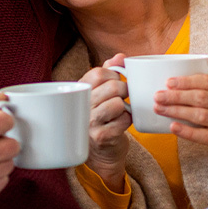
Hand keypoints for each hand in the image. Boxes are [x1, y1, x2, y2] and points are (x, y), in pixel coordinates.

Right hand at [79, 54, 131, 190]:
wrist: (100, 153)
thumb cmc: (102, 117)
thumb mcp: (100, 93)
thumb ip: (109, 72)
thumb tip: (120, 56)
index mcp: (80, 92)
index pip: (98, 72)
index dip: (114, 74)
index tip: (117, 80)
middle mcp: (81, 106)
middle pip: (111, 87)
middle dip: (124, 89)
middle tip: (124, 96)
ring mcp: (90, 122)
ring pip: (118, 103)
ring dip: (125, 106)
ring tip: (121, 110)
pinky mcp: (102, 136)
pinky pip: (124, 120)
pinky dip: (128, 120)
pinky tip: (122, 123)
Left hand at [154, 45, 207, 160]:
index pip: (207, 82)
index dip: (186, 82)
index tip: (168, 82)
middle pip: (200, 98)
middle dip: (177, 97)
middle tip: (157, 96)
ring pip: (200, 116)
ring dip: (177, 112)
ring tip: (158, 108)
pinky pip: (203, 136)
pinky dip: (187, 132)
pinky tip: (172, 127)